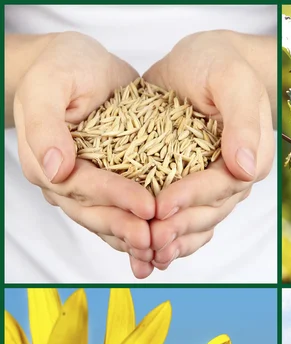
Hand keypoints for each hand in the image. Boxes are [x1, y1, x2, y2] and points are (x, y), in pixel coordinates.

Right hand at [13, 32, 155, 277]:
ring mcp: (88, 189)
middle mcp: (65, 182)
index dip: (115, 198)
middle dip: (126, 228)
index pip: (83, 186)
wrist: (82, 66)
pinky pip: (124, 215)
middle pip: (96, 213)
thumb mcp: (50, 83)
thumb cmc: (64, 67)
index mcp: (46, 161)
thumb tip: (56, 170)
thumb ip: (46, 124)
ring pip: (109, 222)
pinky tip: (165, 245)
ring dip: (134, 240)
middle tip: (156, 240)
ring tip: (162, 251)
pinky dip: (143, 230)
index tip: (147, 207)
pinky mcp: (110, 188)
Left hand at [141, 30, 274, 271]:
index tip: (162, 207)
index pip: (221, 186)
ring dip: (174, 242)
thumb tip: (244, 167)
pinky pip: (185, 219)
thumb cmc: (218, 64)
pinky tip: (149, 253)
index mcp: (249, 157)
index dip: (192, 199)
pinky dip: (169, 237)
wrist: (201, 63)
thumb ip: (243, 120)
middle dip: (178, 228)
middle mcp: (234, 179)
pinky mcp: (191, 187)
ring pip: (197, 224)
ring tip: (148, 256)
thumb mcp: (231, 80)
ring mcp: (213, 188)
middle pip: (209, 213)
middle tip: (149, 241)